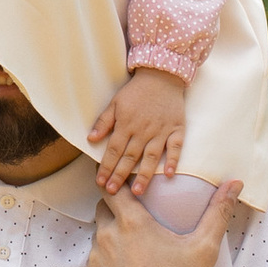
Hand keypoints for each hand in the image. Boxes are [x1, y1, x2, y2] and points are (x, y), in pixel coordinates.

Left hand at [83, 66, 187, 193]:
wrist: (162, 75)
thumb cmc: (137, 90)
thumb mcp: (115, 102)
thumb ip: (104, 121)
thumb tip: (91, 139)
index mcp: (126, 124)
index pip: (114, 150)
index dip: (106, 167)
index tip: (100, 182)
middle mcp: (143, 130)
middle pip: (130, 157)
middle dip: (120, 175)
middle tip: (113, 192)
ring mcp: (161, 131)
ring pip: (151, 156)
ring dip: (144, 175)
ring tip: (137, 191)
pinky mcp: (176, 129)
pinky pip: (176, 147)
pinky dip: (173, 160)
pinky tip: (169, 175)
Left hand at [85, 178, 239, 266]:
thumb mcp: (205, 246)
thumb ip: (218, 211)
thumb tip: (235, 183)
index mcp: (132, 222)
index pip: (112, 189)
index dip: (118, 185)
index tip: (127, 189)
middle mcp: (108, 237)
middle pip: (103, 210)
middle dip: (115, 211)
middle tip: (136, 221)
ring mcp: (96, 260)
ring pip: (98, 238)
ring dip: (111, 239)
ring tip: (133, 251)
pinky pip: (95, 264)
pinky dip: (106, 264)